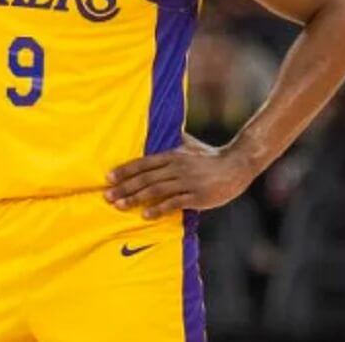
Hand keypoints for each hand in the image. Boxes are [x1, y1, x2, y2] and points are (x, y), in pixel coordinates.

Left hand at [105, 134, 254, 217]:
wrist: (236, 166)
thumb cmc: (210, 156)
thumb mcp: (189, 144)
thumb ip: (172, 139)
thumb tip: (158, 129)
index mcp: (172, 155)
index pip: (143, 163)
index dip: (124, 170)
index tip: (108, 178)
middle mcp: (176, 167)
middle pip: (145, 178)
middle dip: (124, 187)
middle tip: (107, 196)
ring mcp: (186, 182)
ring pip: (156, 190)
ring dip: (135, 198)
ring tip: (120, 206)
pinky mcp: (197, 196)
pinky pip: (174, 203)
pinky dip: (159, 208)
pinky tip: (146, 215)